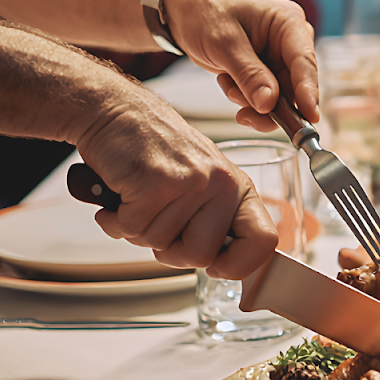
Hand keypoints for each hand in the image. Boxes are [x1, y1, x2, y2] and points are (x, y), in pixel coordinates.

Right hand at [74, 89, 277, 278]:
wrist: (118, 112)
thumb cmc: (156, 151)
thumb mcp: (201, 182)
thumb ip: (213, 220)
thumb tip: (221, 266)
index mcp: (238, 188)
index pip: (264, 242)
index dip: (239, 266)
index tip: (215, 267)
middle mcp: (221, 184)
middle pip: (201, 257)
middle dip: (169, 250)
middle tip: (157, 219)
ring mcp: (190, 182)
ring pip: (159, 245)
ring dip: (137, 228)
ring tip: (139, 195)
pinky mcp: (155, 183)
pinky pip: (130, 229)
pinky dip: (115, 218)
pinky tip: (122, 192)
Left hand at [159, 0, 318, 129]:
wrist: (182, 9)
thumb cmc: (204, 10)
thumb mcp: (224, 42)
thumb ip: (249, 74)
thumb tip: (269, 104)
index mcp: (288, 23)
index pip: (305, 61)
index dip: (309, 91)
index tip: (310, 117)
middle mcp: (289, 42)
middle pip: (294, 85)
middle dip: (270, 104)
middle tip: (246, 116)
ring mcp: (277, 57)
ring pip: (279, 96)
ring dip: (252, 101)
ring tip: (228, 86)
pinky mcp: (264, 70)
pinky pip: (263, 96)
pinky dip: (243, 97)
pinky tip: (227, 81)